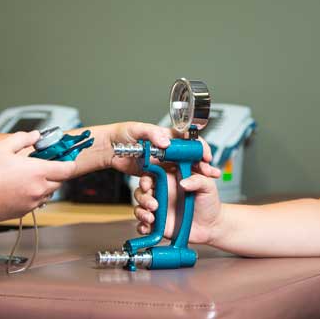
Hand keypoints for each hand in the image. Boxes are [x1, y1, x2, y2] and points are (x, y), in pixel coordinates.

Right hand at [0, 131, 76, 220]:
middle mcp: (39, 189)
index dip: (69, 163)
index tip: (67, 159)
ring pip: (48, 194)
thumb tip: (35, 136)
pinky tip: (17, 189)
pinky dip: (32, 196)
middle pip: (59, 182)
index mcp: (38, 172)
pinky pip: (35, 203)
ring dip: (44, 185)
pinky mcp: (23, 212)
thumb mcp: (3, 147)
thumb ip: (23, 139)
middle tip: (42, 166)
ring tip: (26, 178)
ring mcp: (32, 203)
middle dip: (55, 173)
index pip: (67, 169)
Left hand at [96, 122, 219, 178]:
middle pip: (190, 157)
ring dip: (195, 175)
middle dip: (202, 164)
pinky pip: (169, 180)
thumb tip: (167, 142)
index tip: (205, 156)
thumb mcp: (138, 129)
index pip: (188, 141)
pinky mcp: (155, 174)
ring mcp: (162, 162)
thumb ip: (153, 134)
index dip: (199, 147)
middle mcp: (167, 150)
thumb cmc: (122, 134)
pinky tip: (186, 189)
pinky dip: (178, 185)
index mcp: (166, 136)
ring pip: (183, 169)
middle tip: (210, 172)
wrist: (109, 149)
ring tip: (206, 180)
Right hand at [133, 170, 222, 244]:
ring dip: (141, 213)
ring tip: (151, 218)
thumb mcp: (207, 187)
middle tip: (154, 205)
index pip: (151, 176)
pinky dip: (142, 227)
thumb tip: (183, 183)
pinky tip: (147, 228)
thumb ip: (197, 180)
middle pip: (141, 192)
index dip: (145, 180)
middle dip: (143, 198)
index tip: (147, 185)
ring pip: (140, 208)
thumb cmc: (209, 203)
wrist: (212, 226)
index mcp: (170, 182)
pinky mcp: (158, 225)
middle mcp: (161, 195)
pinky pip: (144, 225)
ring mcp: (159, 210)